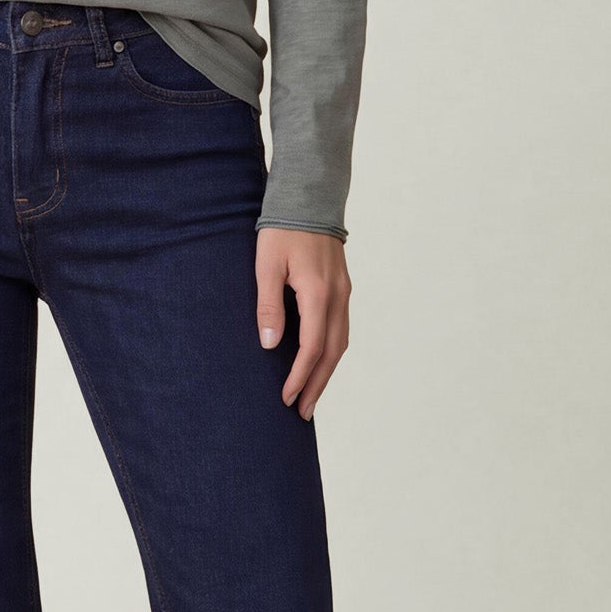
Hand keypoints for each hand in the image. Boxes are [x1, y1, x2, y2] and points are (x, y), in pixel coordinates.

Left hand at [255, 229, 351, 419]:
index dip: (300, 376)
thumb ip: (269, 306)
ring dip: (327, 372)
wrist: (309, 198)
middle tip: (303, 413)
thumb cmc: (282, 230)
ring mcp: (343, 293)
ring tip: (312, 395)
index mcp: (318, 293)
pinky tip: (320, 362)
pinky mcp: (342, 288)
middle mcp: (337, 297)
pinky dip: (331, 352)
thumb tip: (272, 345)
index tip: (286, 398)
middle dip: (317, 385)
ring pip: (341, 342)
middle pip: (332, 353)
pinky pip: (341, 328)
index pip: (312, 348)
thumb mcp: (266, 265)